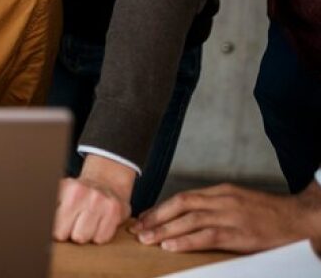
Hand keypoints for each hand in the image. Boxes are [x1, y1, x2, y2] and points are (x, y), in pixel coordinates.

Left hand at [53, 154, 134, 244]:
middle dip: (64, 232)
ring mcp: (100, 200)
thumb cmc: (79, 194)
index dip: (49, 227)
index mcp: (64, 187)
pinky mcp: (115, 211)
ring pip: (81, 238)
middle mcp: (81, 191)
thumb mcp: (60, 193)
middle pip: (62, 233)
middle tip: (70, 223)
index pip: (48, 218)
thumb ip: (48, 206)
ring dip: (82, 234)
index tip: (50, 227)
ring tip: (84, 223)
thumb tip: (32, 222)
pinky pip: (100, 239)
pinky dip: (98, 236)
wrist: (107, 182)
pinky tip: (97, 224)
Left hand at [131, 181, 320, 252]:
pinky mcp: (241, 233)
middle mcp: (223, 200)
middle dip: (156, 216)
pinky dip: (186, 240)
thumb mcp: (238, 202)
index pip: (183, 197)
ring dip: (165, 229)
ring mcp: (232, 216)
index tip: (144, 218)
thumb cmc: (268, 214)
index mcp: (221, 191)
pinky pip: (208, 236)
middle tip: (137, 229)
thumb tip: (186, 217)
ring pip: (190, 219)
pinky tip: (171, 245)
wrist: (299, 218)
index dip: (161, 208)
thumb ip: (214, 206)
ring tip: (147, 239)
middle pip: (181, 204)